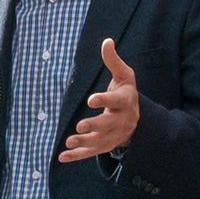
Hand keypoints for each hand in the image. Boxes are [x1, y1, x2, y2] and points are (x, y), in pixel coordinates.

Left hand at [59, 39, 139, 161]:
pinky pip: (91, 152)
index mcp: (126, 101)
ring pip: (99, 141)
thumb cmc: (126, 93)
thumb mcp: (125, 76)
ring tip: (69, 142)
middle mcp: (121, 120)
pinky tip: (62, 157)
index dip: (104, 100)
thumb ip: (114, 61)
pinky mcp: (105, 145)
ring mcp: (114, 135)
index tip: (91, 99)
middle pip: (108, 124)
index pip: (115, 101)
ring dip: (84, 142)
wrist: (138, 120)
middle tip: (80, 125)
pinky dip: (77, 156)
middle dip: (95, 126)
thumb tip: (107, 41)